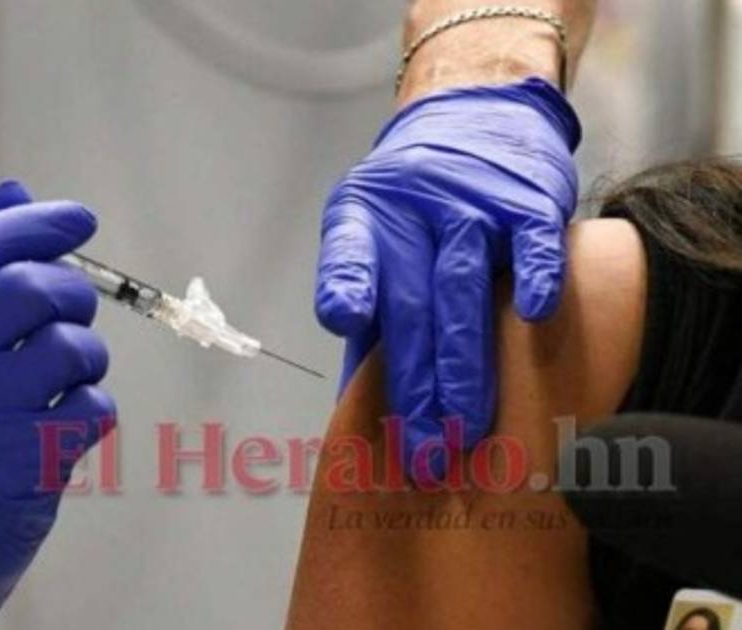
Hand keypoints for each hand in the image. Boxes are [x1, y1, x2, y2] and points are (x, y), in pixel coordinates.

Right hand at [0, 181, 115, 622]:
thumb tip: (17, 192)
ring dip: (86, 356)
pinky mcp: (15, 467)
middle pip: (30, 291)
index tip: (80, 220)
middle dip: (72, 294)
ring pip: (70, 350)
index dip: (33, 224)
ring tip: (65, 377)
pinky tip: (65, 422)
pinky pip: (91, 408)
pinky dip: (94, 408)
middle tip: (71, 315)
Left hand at [315, 78, 580, 480]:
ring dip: (462, 362)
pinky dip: (536, 277)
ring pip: (462, 286)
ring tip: (461, 426)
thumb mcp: (376, 233)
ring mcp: (471, 201)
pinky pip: (533, 242)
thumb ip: (368, 307)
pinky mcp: (527, 200)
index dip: (346, 282)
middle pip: (410, 301)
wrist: (478, 114)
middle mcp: (411, 206)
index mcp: (363, 215)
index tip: (344, 321)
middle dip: (412, 382)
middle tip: (419, 448)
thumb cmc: (417, 201)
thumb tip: (352, 403)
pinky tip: (536, 319)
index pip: (347, 249)